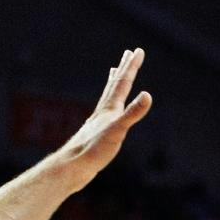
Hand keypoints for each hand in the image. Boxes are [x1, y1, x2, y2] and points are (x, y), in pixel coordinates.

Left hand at [54, 48, 153, 184]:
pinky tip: (106, 110)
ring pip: (107, 97)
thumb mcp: (117, 132)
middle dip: (123, 69)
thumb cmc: (93, 151)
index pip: (123, 83)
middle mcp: (102, 112)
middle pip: (114, 85)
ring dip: (113, 84)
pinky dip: (108, 104)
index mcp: (109, 109)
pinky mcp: (95, 134)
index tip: (138, 51)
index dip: (132, 66)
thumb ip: (132, 113)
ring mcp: (98, 122)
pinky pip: (104, 112)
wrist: (72, 168)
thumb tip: (148, 95)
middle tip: (128, 53)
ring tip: (114, 73)